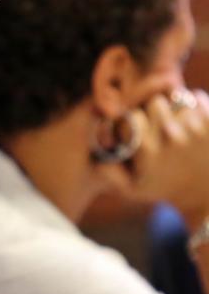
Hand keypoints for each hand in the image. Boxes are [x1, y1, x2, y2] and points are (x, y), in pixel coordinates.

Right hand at [109, 90, 208, 225]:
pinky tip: (193, 123)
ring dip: (175, 108)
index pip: (131, 115)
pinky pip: (197, 97)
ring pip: (176, 97)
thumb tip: (95, 152)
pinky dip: (195, 106)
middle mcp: (169, 136)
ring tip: (177, 125)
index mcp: (147, 150)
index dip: (133, 120)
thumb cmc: (165, 189)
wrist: (207, 197)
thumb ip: (108, 172)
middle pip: (153, 102)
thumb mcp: (132, 189)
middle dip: (154, 111)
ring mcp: (193, 127)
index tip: (139, 130)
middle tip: (159, 126)